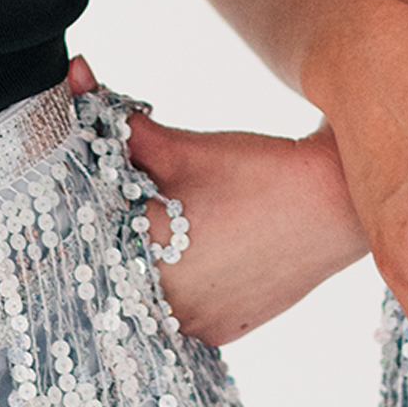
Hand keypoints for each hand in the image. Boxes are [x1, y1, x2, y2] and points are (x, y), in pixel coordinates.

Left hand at [66, 57, 367, 344]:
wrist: (332, 200)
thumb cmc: (255, 170)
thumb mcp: (182, 147)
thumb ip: (119, 122)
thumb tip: (75, 73)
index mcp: (147, 260)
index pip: (86, 241)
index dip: (80, 213)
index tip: (79, 192)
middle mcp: (167, 306)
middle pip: (115, 272)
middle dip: (110, 238)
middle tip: (127, 203)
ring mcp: (196, 326)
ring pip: (146, 297)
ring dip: (143, 267)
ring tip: (163, 227)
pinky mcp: (222, 333)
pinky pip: (180, 314)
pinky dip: (177, 286)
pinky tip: (191, 254)